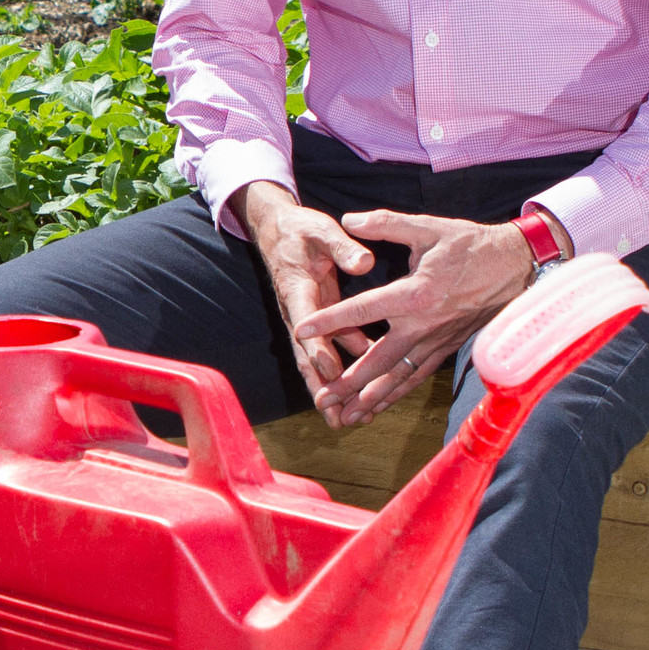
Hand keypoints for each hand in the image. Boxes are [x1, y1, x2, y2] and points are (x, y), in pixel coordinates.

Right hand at [234, 182, 382, 404]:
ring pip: (318, 363)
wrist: (279, 232)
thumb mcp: (320, 230)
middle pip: (306, 358)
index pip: (306, 326)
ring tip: (351, 419)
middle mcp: (298, 313)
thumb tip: (364, 262)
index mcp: (297, 290)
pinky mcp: (319, 322)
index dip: (318, 350)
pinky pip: (334, 351)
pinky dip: (347, 372)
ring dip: (333, 391)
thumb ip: (342, 246)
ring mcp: (307, 322)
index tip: (332, 371)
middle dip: (320, 389)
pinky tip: (368, 390)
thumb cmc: (301, 230)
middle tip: (335, 418)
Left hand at [293, 211, 537, 427]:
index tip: (301, 331)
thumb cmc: (470, 244)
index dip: (330, 320)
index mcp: (414, 293)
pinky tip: (377, 407)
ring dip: (369, 398)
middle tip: (322, 399)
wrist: (514, 265)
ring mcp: (435, 341)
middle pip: (377, 360)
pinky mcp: (445, 349)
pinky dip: (396, 394)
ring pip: (397, 376)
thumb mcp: (428, 226)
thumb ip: (386, 223)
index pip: (362, 310)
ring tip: (344, 416)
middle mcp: (422, 325)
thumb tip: (349, 219)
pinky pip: (416, 376)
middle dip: (348, 383)